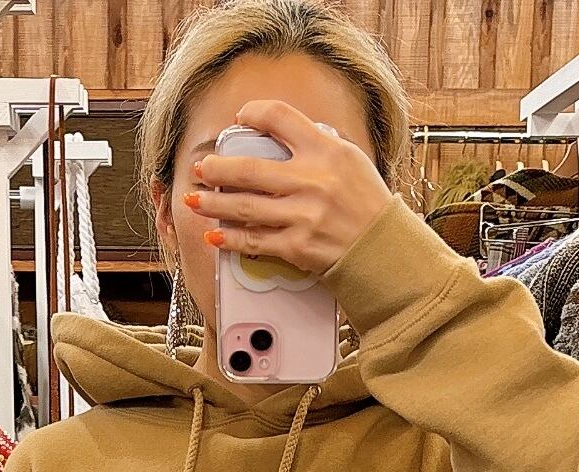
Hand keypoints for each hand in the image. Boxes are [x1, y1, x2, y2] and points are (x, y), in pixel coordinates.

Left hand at [188, 98, 390, 276]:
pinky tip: (215, 235)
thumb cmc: (367, 204)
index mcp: (325, 150)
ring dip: (214, 204)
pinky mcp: (297, 247)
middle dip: (217, 169)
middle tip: (200, 168)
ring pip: (245, 207)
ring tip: (194, 200)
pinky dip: (231, 239)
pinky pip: (255, 241)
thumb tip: (281, 138)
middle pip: (250, 169)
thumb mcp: (350, 160)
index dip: (254, 113)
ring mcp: (302, 215)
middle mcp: (311, 180)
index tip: (240, 119)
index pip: (279, 118)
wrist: (384, 250)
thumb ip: (317, 146)